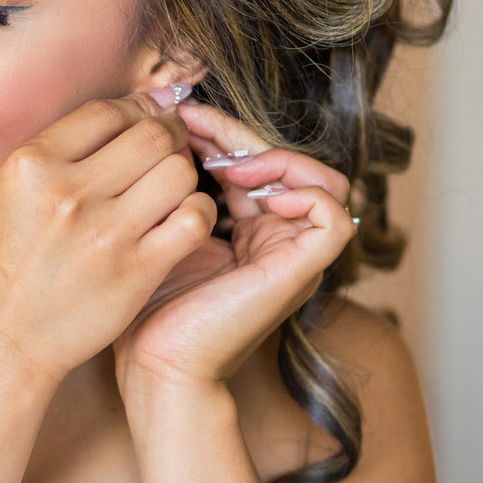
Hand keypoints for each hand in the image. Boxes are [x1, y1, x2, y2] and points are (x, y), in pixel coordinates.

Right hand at [0, 95, 217, 383]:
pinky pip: (194, 218)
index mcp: (29, 166)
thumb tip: (116, 120)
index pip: (106, 111)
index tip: (145, 121)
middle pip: (151, 133)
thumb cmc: (0, 271)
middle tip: (171, 149)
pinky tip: (180, 222)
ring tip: (170, 191)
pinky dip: (197, 213)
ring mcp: (104, 232)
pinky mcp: (137, 269)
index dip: (136, 110)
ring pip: (179, 170)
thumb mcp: (6, 198)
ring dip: (183, 176)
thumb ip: (54, 158)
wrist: (0, 342)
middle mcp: (66, 191)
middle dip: (170, 135)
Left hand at [112, 99, 355, 398]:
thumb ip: (176, 194)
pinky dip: (304, 193)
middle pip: (287, 164)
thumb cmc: (147, 310)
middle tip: (192, 120)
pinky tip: (254, 192)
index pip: (255, 164)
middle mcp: (279, 240)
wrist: (155, 367)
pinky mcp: (302, 271)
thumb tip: (163, 134)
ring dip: (275, 158)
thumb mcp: (162, 234)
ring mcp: (294, 256)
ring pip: (321, 180)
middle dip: (240, 135)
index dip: (222, 134)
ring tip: (224, 164)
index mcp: (250, 231)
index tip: (178, 116)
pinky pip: (334, 215)